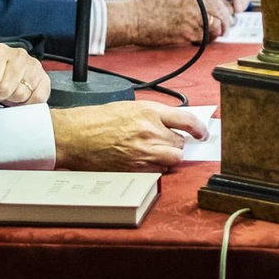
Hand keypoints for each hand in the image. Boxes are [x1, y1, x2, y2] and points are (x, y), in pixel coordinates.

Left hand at [0, 44, 49, 105]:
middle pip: (5, 88)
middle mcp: (18, 55)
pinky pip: (36, 99)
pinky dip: (26, 103)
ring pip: (20, 95)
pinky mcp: (44, 79)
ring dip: (11, 99)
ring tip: (9, 91)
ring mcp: (33, 66)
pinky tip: (21, 96)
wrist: (7, 67)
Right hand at [51, 102, 208, 170]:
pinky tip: (144, 160)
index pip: (187, 120)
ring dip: (169, 156)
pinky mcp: (136, 168)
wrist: (76, 136)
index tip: (202, 134)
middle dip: (177, 143)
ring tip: (154, 151)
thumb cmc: (98, 120)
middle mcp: (150, 132)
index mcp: (149, 112)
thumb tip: (175, 125)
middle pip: (181, 143)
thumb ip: (155, 115)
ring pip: (173, 159)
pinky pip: (159, 171)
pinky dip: (157, 167)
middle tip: (165, 141)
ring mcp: (144, 152)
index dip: (199, 129)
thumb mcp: (131, 107)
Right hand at [105, 0, 232, 46]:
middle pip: (221, 13)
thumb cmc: (149, 7)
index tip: (225, 16)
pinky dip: (204, 41)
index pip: (218, 0)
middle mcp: (194, 0)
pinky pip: (204, 39)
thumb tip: (211, 9)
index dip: (224, 11)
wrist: (132, 19)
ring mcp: (191, 17)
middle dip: (226, 23)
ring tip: (214, 34)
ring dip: (216, 33)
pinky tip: (199, 39)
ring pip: (215, 27)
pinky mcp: (187, 33)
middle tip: (226, 28)